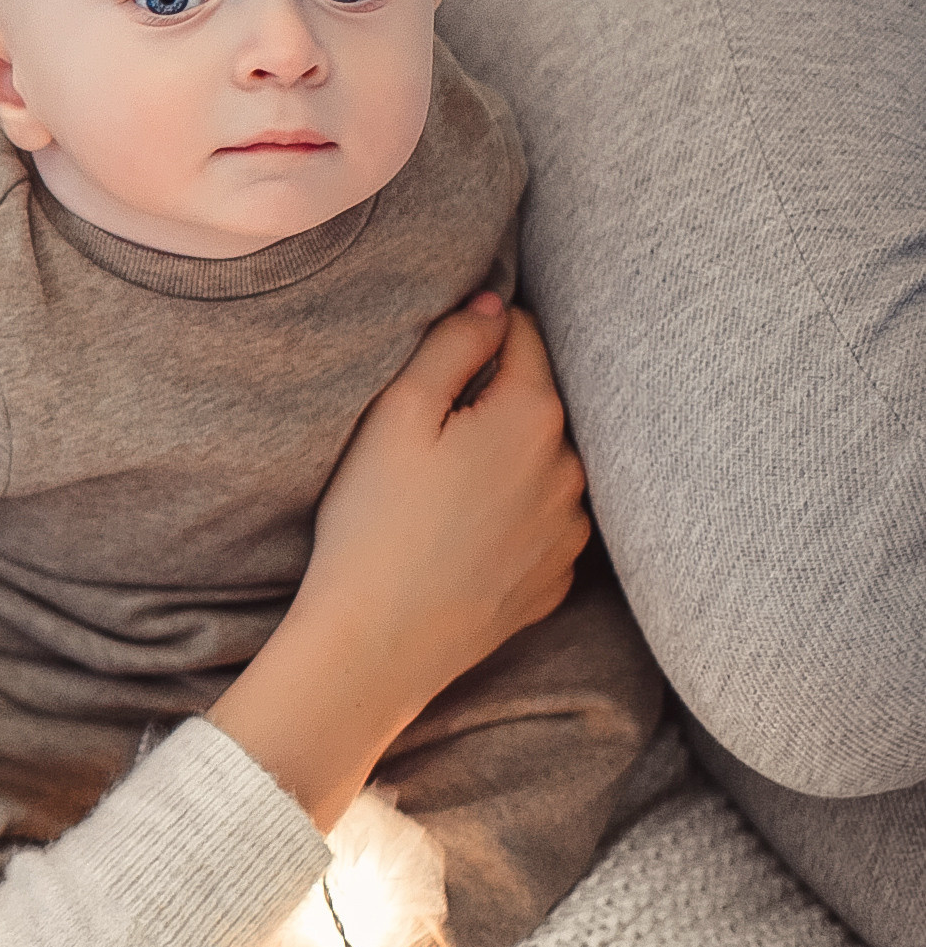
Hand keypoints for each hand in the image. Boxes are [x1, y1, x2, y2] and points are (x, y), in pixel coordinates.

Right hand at [303, 292, 589, 701]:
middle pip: (538, 403)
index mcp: (532, 416)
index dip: (480, 333)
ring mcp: (569, 531)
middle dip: (495, 401)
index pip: (524, 335)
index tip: (442, 358)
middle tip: (431, 433)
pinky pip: (540, 524)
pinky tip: (462, 534)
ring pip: (543, 465)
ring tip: (444, 490)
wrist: (377, 643)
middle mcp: (570, 470)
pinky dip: (511, 517)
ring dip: (507, 461)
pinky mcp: (555, 579)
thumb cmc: (376, 522)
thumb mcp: (397, 413)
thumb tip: (492, 303)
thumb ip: (452, 342)